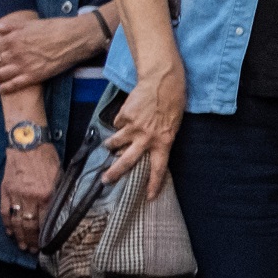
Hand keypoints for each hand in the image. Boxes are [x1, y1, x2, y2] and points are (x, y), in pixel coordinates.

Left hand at [0, 12, 107, 92]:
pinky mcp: (33, 77)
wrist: (73, 39)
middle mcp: (14, 54)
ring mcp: (23, 67)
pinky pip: (13, 85)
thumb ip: (10, 26)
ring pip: (0, 75)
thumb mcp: (30, 23)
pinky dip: (4, 88)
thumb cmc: (53, 28)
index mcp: (12, 39)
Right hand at [0, 143, 62, 250]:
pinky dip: (7, 224)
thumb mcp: (61, 176)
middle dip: (32, 241)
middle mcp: (31, 197)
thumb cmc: (47, 158)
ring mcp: (16, 195)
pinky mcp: (5, 190)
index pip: (46, 221)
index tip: (47, 246)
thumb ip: (59, 195)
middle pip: (30, 225)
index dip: (45, 236)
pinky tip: (10, 232)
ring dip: (19, 236)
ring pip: (17, 222)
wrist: (28, 143)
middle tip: (33, 251)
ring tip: (22, 246)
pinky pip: (5, 212)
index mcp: (47, 194)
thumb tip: (60, 212)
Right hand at [102, 61, 183, 198]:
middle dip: (115, 172)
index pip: (159, 168)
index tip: (149, 197)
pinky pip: (118, 124)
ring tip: (108, 147)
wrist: (162, 81)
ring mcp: (134, 127)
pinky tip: (126, 116)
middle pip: (128, 161)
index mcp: (164, 142)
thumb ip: (159, 139)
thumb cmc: (172, 103)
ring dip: (111, 146)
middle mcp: (147, 137)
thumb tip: (143, 151)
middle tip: (105, 180)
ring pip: (116, 142)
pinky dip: (120, 123)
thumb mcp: (172, 125)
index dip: (154, 184)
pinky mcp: (124, 116)